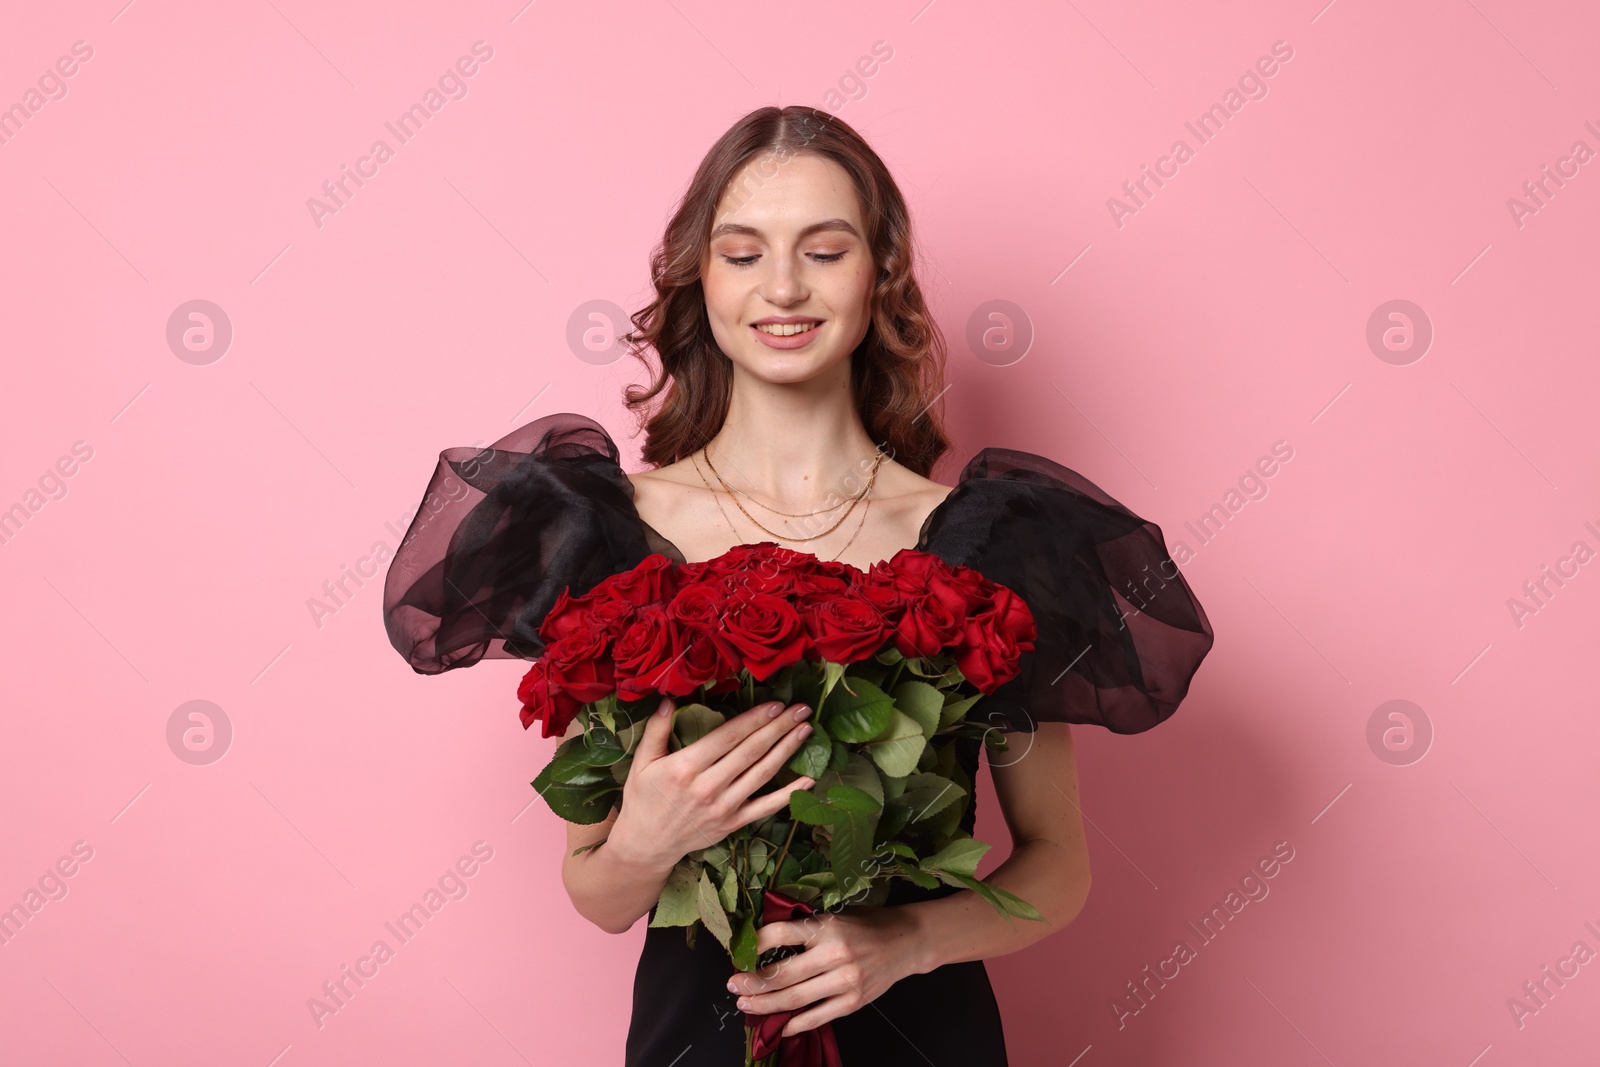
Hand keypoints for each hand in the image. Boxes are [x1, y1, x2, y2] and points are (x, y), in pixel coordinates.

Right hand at [607, 696, 816, 869]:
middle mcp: (708, 787)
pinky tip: (809, 779)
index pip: (728, 737)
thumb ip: (657, 730)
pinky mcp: (733, 823)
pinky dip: (790, 794)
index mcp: (686, 767)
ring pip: (762, 774)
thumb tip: (670, 700)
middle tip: (801, 709)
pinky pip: (767, 807)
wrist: (646, 845)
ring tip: (806, 730)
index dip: (754, 719)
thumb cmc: (643, 799)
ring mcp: (724, 807)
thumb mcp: (642, 762)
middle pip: (751, 751)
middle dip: (779, 727)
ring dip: (787, 750)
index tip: (776, 703)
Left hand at [727, 903, 927, 1038]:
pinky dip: (796, 1023)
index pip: (780, 934)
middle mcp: (834, 954)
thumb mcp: (834, 916)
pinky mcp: (854, 1001)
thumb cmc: (866, 925)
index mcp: (826, 926)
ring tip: (746, 1004)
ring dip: (765, 1004)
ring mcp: (845, 980)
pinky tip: (780, 1024)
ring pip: (795, 998)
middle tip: (733, 984)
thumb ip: (805, 930)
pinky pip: (818, 1016)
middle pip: (782, 973)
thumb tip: (764, 944)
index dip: (755, 943)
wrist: (906, 942)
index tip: (740, 951)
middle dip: (752, 981)